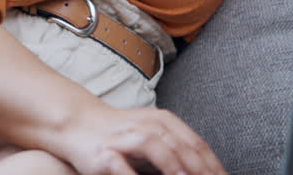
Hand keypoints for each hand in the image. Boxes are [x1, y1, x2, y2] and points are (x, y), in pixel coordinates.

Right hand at [61, 103, 225, 174]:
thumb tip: (204, 170)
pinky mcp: (106, 154)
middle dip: (202, 171)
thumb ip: (176, 150)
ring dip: (177, 169)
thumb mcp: (153, 136)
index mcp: (164, 121)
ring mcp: (127, 139)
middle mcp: (148, 126)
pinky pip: (126, 169)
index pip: (197, 145)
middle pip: (183, 148)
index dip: (214, 165)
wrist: (78, 124)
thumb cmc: (120, 135)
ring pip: (160, 150)